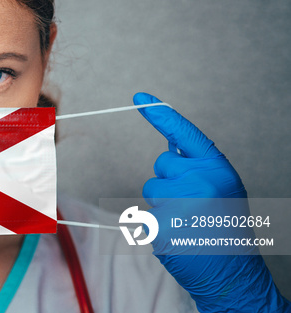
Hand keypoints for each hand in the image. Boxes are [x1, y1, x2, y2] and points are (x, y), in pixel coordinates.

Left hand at [134, 93, 289, 312]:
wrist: (233, 274)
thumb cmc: (226, 228)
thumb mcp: (221, 188)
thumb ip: (196, 166)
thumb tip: (170, 142)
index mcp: (217, 170)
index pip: (184, 133)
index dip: (160, 114)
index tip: (139, 98)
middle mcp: (199, 183)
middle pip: (162, 164)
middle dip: (170, 180)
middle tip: (193, 205)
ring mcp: (178, 205)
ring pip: (151, 189)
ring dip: (162, 204)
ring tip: (187, 223)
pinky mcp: (160, 227)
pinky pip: (144, 214)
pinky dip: (155, 225)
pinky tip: (177, 237)